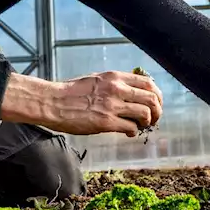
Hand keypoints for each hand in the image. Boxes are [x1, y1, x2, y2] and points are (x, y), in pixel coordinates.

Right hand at [0, 71, 162, 137]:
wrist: (53, 102)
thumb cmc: (72, 92)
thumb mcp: (97, 79)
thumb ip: (115, 83)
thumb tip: (132, 90)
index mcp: (115, 77)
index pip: (149, 83)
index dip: (157, 95)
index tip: (155, 104)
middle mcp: (117, 89)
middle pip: (152, 99)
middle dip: (157, 111)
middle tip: (153, 119)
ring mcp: (112, 106)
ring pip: (145, 114)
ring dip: (147, 122)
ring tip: (140, 126)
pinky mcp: (106, 122)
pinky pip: (131, 127)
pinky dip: (133, 131)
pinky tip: (128, 132)